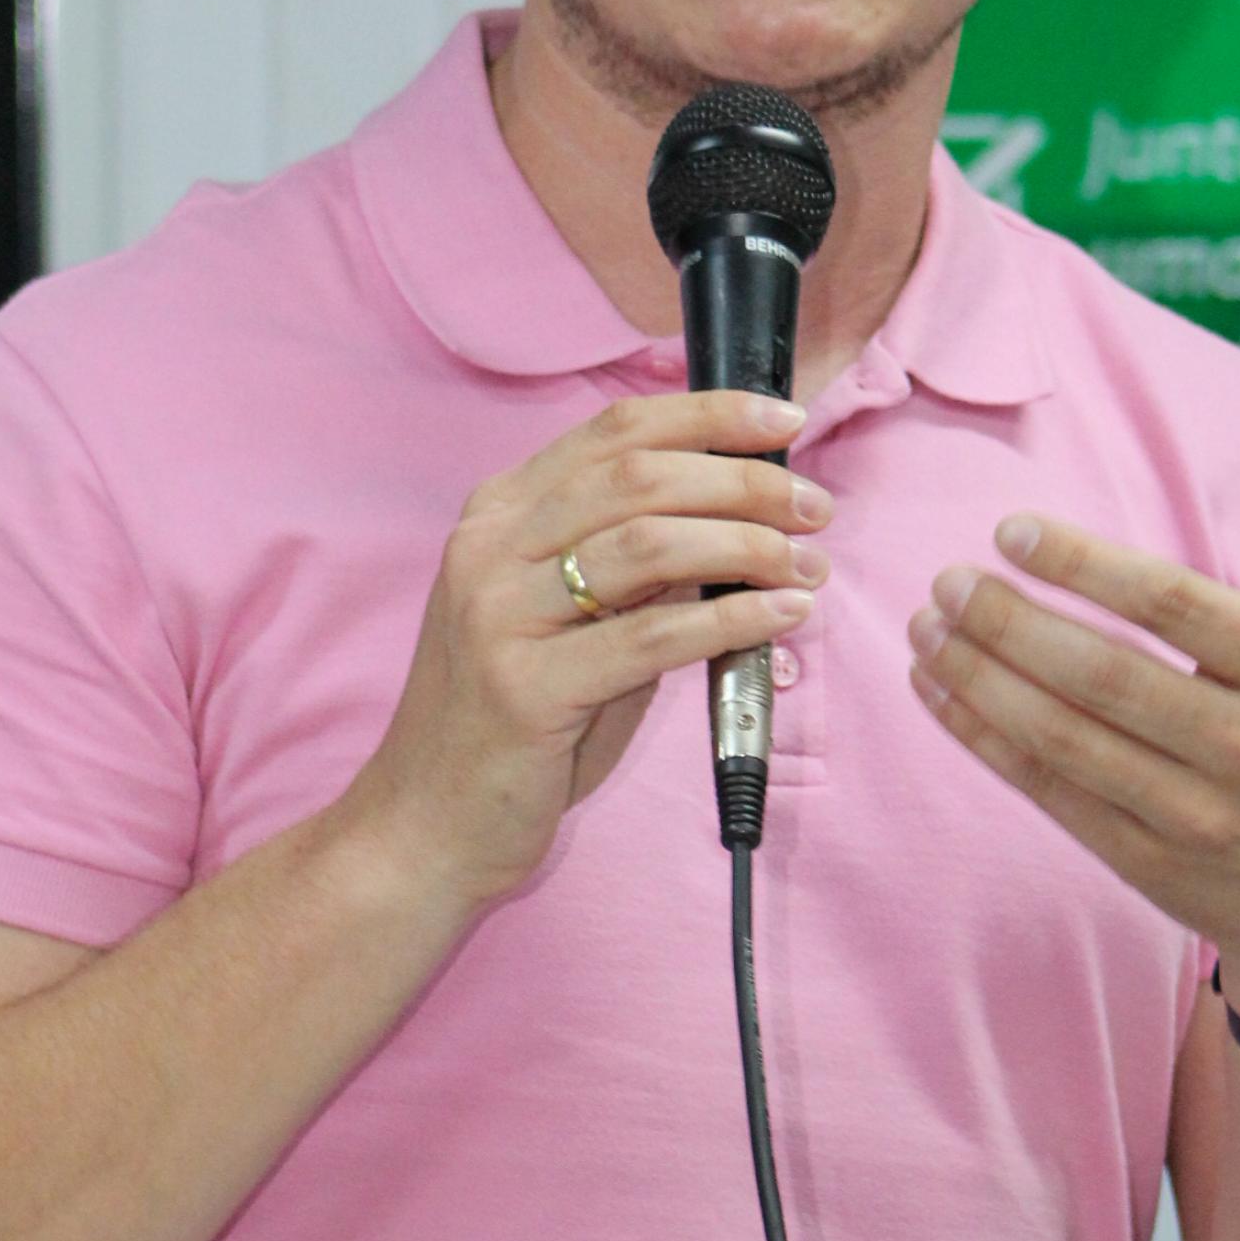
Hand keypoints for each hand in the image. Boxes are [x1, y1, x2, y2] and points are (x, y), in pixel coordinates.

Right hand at [346, 390, 828, 912]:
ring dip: (748, 546)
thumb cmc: (513, 725)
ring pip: (649, 543)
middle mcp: (489, 547)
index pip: (615, 432)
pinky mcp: (524, 687)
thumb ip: (638, 569)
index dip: (708, 415)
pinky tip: (781, 617)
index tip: (782, 417)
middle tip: (815, 507)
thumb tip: (744, 521)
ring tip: (807, 565)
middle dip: (745, 480)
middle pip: (640, 476)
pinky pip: (652, 636)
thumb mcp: (571, 623)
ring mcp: (499, 614)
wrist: (424, 825)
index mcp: (498, 514)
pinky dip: (732, 620)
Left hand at [907, 411, 1239, 1034]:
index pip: (1177, 607)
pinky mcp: (1146, 863)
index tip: (1012, 529)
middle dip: (1011, 625)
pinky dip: (984, 740)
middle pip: (1107, 678)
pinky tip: (937, 690)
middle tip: (944, 578)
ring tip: (925, 626)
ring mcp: (1196, 816)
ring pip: (1066, 740)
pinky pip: (1048, 793)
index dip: (1088, 567)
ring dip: (981, 681)